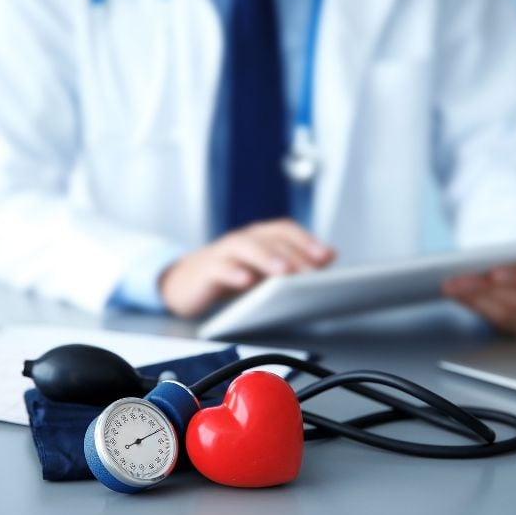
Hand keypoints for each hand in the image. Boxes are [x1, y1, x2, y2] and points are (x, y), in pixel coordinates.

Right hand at [160, 219, 334, 316]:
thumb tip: (331, 255)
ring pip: (245, 247)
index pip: (284, 230)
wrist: (184, 284)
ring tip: (284, 272)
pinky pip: (219, 268)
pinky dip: (233, 273)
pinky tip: (246, 282)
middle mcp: (242, 240)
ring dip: (266, 258)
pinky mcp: (205, 272)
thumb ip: (294, 262)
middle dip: (292, 253)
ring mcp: (222, 253)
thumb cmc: (230, 276)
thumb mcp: (263, 272)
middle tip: (311, 272)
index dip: (306, 240)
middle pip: (269, 238)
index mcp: (259, 238)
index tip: (326, 256)